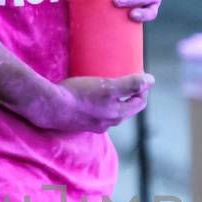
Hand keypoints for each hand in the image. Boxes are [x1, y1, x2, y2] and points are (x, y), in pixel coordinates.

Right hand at [36, 72, 154, 133]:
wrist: (50, 107)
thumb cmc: (79, 95)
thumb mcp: (108, 87)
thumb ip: (130, 84)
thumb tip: (151, 80)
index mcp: (117, 115)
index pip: (139, 103)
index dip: (142, 89)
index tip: (139, 75)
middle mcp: (107, 124)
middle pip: (125, 109)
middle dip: (128, 95)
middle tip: (125, 78)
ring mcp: (92, 125)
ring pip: (109, 112)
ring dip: (113, 100)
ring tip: (108, 86)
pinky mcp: (78, 123)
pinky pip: (94, 114)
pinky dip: (97, 105)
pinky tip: (90, 96)